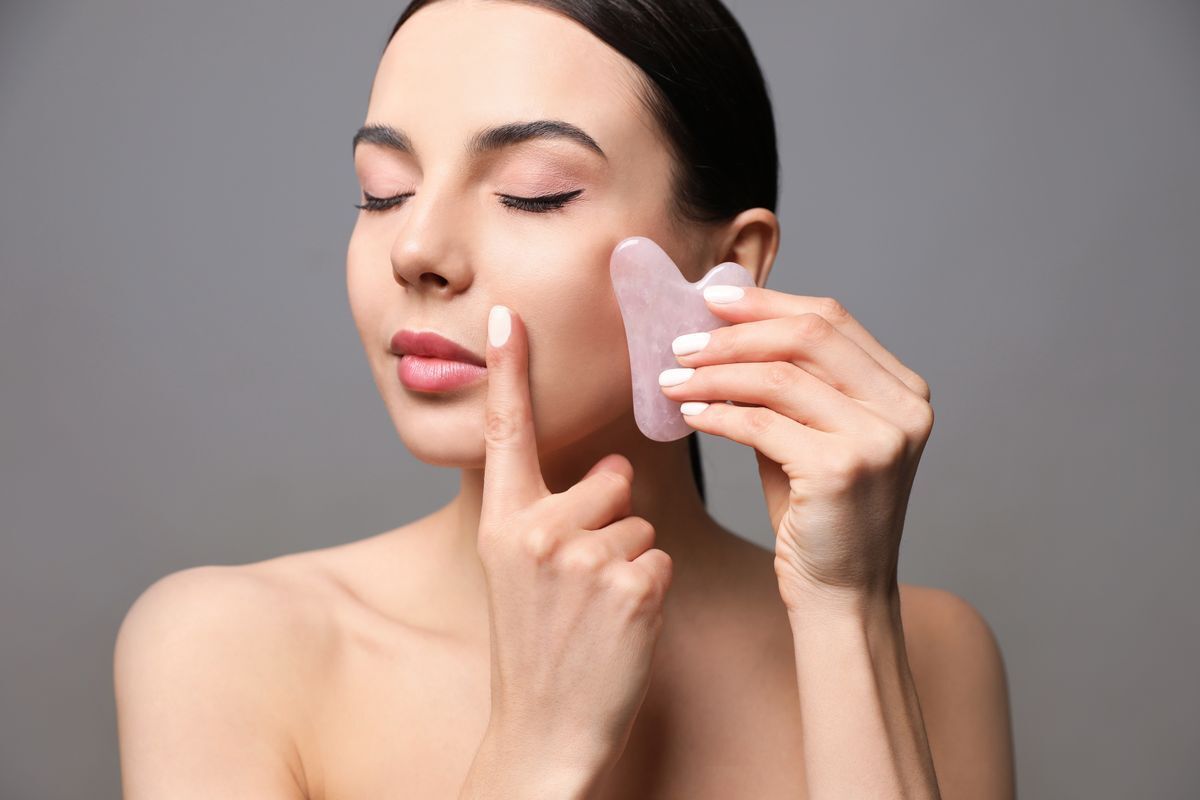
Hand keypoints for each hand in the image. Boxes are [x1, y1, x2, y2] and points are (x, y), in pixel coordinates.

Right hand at [476, 304, 673, 775]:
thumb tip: (610, 472)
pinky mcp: (633, 585)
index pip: (507, 433)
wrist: (544, 727)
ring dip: (631, 561)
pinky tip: (621, 626)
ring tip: (597, 611)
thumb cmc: (535, 644)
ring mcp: (584, 559)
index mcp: (502, 523)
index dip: (508, 371)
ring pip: (640, 521)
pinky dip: (650, 589)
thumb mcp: (513, 572)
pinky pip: (660, 557)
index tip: (508, 315)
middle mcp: (536, 531)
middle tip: (580, 582)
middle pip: (611, 479)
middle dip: (610, 519)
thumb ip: (546, 513)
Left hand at [659, 288, 933, 612]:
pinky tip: (689, 414)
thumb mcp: (808, 435)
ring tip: (671, 378)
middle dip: (734, 334)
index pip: (831, 319)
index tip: (713, 299)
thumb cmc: (819, 515)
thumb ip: (784, 384)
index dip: (767, 301)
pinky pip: (761, 424)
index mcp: (903, 388)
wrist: (842, 594)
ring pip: (778, 377)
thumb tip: (723, 329)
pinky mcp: (843, 469)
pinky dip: (717, 414)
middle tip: (681, 342)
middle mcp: (902, 407)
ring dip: (714, 373)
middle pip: (807, 335)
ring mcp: (879, 437)